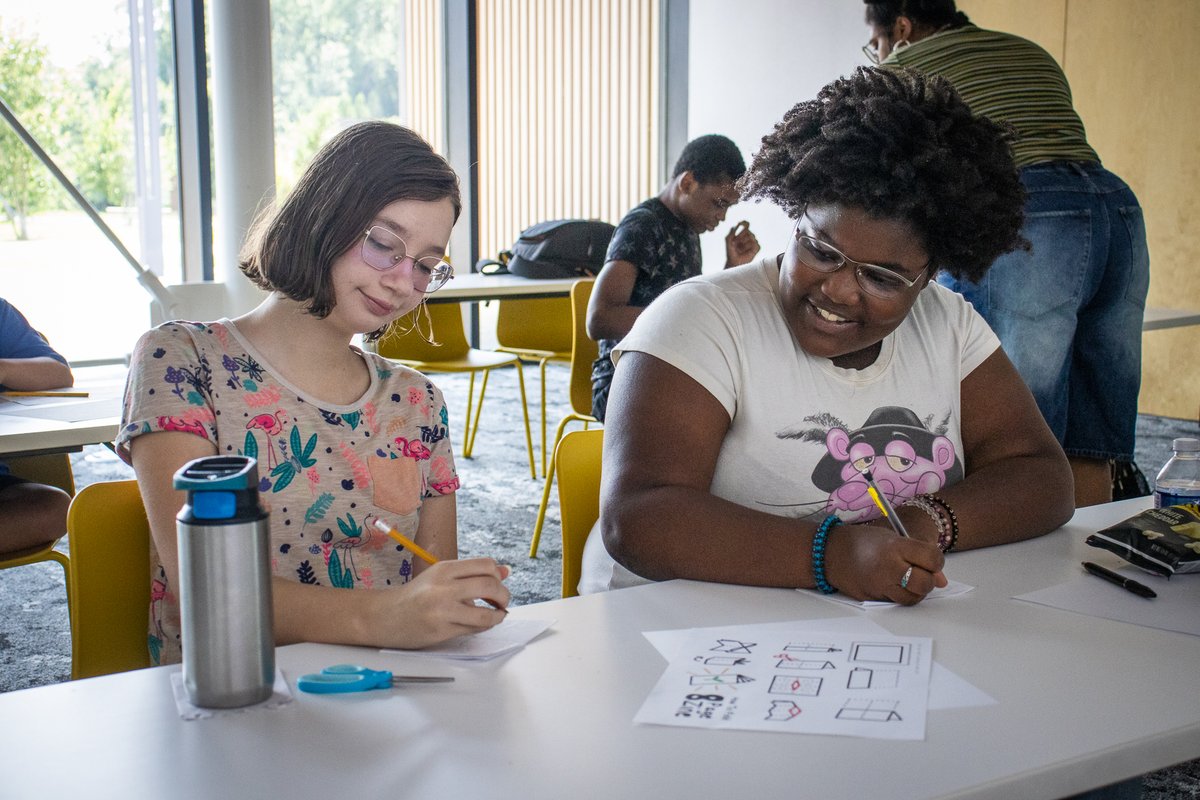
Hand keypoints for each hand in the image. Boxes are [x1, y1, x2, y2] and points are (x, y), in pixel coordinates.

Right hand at [372, 558, 511, 648]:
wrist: (386, 616)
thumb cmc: (418, 595)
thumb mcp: (442, 576)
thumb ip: (472, 573)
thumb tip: (506, 570)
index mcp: (444, 568)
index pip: (486, 565)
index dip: (498, 575)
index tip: (497, 583)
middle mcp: (444, 587)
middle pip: (490, 586)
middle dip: (504, 595)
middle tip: (502, 601)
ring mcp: (442, 610)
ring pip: (486, 613)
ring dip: (499, 615)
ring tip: (497, 614)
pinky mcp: (441, 630)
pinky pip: (474, 629)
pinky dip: (485, 626)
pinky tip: (481, 623)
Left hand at [724, 221, 759, 266]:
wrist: (734, 262)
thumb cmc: (730, 251)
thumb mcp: (728, 240)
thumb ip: (731, 232)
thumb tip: (736, 225)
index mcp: (742, 232)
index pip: (746, 224)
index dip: (744, 223)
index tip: (741, 223)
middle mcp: (748, 235)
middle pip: (747, 230)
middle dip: (740, 236)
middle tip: (734, 243)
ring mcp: (753, 241)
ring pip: (751, 237)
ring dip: (744, 244)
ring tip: (739, 249)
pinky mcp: (757, 247)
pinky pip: (755, 244)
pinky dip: (749, 248)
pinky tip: (746, 251)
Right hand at [824, 525, 946, 604]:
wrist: (828, 553)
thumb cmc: (861, 542)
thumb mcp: (890, 538)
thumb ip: (917, 554)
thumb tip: (941, 580)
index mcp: (894, 547)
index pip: (932, 559)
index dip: (936, 561)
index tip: (931, 559)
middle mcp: (888, 567)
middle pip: (925, 583)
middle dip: (929, 579)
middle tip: (922, 573)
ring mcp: (879, 585)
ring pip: (912, 598)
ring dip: (917, 591)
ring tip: (909, 581)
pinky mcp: (872, 598)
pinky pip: (896, 602)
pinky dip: (900, 595)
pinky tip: (894, 585)